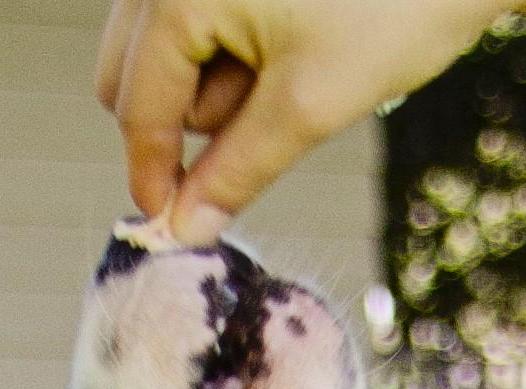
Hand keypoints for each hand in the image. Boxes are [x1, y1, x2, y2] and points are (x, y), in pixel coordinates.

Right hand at [95, 0, 499, 238]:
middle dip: (185, 117)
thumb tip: (182, 230)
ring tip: (293, 70)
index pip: (135, 99)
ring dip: (216, 85)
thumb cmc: (394, 11)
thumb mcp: (309, 106)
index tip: (165, 229)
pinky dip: (232, 51)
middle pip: (131, 68)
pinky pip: (199, 17)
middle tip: (258, 126)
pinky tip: (288, 45)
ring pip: (165, 47)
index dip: (151, 172)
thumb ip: (236, 170)